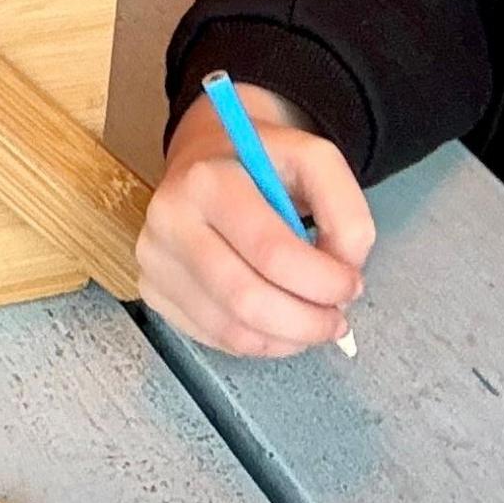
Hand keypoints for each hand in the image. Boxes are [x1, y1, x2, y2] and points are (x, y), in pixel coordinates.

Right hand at [135, 88, 372, 357]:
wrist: (206, 160)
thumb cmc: (261, 164)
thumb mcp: (315, 161)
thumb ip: (345, 212)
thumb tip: (343, 272)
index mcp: (208, 180)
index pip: (271, 252)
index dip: (323, 281)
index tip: (351, 284)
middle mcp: (169, 220)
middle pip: (247, 300)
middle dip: (307, 322)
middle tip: (336, 320)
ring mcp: (154, 259)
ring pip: (232, 330)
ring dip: (288, 338)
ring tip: (312, 321)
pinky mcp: (152, 289)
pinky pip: (215, 338)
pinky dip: (260, 342)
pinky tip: (278, 321)